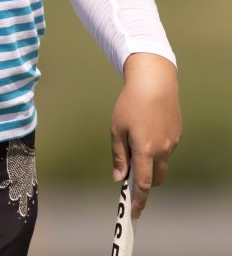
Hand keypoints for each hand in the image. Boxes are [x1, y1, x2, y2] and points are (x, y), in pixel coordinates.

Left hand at [110, 52, 180, 218]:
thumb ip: (118, 156)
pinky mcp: (177, 134)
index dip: (138, 200)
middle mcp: (162, 150)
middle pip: (155, 179)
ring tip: (135, 141)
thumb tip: (118, 178)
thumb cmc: (130, 103)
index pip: (142, 184)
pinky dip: (156, 150)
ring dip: (149, 164)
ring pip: (161, 164)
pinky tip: (146, 129)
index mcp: (145, 150)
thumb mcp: (117, 128)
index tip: (133, 212)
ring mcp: (172, 143)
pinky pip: (166, 150)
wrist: (154, 81)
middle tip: (128, 174)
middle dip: (143, 183)